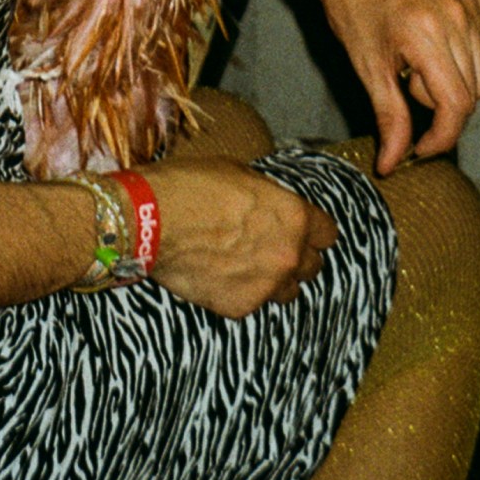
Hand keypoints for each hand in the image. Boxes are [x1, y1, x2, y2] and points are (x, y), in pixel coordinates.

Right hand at [149, 157, 337, 317]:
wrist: (151, 220)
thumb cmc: (191, 186)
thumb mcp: (237, 172)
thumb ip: (266, 196)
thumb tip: (269, 204)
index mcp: (293, 216)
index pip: (328, 234)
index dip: (313, 231)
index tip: (300, 231)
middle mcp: (288, 254)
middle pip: (312, 266)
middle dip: (295, 257)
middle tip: (269, 247)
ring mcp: (266, 285)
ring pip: (287, 291)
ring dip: (274, 280)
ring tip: (245, 265)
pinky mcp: (240, 307)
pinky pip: (252, 303)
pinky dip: (241, 292)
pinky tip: (219, 275)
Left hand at [209, 0, 479, 173]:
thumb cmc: (349, 5)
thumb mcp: (365, 66)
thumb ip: (388, 118)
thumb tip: (394, 165)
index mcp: (427, 32)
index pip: (456, 106)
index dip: (440, 138)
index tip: (419, 150)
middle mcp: (456, 15)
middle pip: (470, 96)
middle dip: (437, 106)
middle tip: (401, 84)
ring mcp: (467, 3)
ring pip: (478, 78)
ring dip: (448, 85)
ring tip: (410, 63)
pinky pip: (477, 52)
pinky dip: (455, 62)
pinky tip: (423, 45)